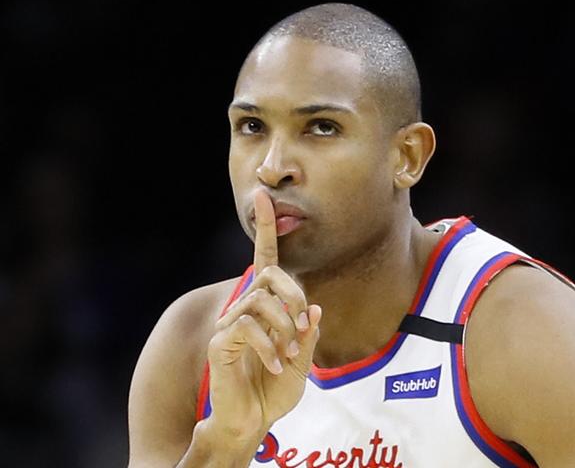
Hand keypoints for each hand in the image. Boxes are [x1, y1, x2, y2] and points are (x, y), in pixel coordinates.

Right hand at [204, 189, 320, 444]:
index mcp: (265, 305)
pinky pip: (246, 327)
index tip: (264, 196)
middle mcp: (244, 306)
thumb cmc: (275, 388)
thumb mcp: (303, 359)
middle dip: (294, 296)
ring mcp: (229, 322)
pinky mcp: (220, 341)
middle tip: (302, 328)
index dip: (265, 228)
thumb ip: (308, 333)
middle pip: (269, 275)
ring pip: (260, 301)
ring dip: (283, 329)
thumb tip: (314, 308)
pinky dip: (268, 347)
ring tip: (290, 355)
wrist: (252, 418)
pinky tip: (276, 366)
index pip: (265, 260)